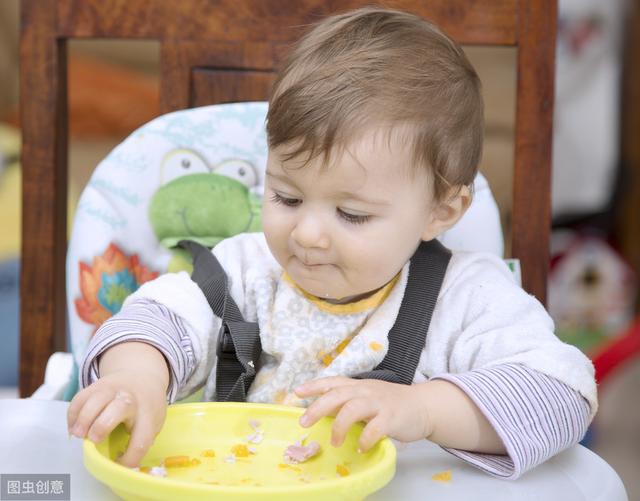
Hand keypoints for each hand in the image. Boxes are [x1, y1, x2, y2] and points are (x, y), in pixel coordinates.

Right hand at [67, 370, 167, 466]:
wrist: (141, 377)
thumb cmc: (146, 407)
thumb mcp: (153, 422)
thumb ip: (141, 439)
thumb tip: (120, 462)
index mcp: (149, 413)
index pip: (141, 439)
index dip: (130, 458)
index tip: (119, 464)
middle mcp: (131, 399)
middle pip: (118, 408)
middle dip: (102, 426)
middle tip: (93, 440)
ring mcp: (113, 389)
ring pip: (95, 400)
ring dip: (83, 419)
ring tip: (77, 435)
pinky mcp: (96, 386)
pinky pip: (80, 398)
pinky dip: (73, 414)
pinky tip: (73, 427)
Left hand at [295, 377, 432, 451]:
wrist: (422, 405)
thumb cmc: (390, 403)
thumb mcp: (366, 397)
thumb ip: (346, 401)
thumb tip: (321, 411)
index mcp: (358, 386)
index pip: (332, 382)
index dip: (314, 386)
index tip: (296, 393)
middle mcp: (366, 391)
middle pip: (337, 395)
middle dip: (318, 408)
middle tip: (304, 422)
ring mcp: (379, 403)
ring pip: (353, 409)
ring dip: (340, 426)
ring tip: (335, 442)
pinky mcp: (392, 417)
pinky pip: (375, 428)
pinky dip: (365, 439)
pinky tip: (361, 447)